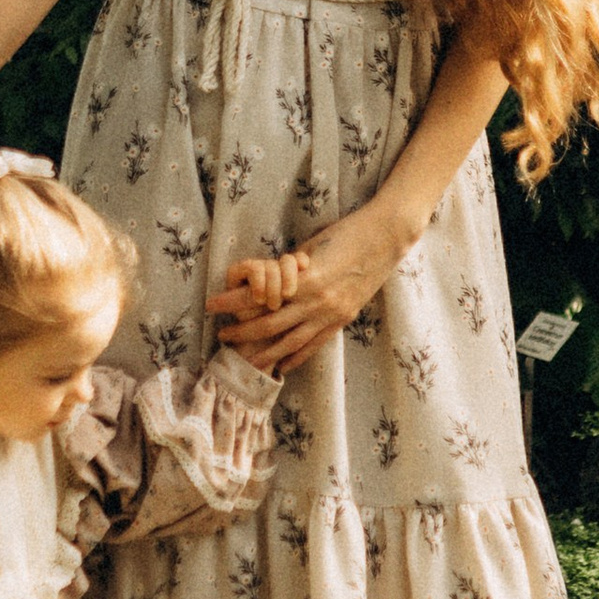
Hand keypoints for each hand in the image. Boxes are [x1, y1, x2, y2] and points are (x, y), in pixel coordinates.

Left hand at [209, 212, 400, 373]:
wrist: (385, 238)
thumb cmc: (345, 234)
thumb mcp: (312, 248)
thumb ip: (292, 270)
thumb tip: (269, 282)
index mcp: (306, 280)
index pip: (260, 297)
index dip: (233, 302)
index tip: (213, 304)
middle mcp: (317, 302)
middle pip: (270, 324)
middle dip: (243, 331)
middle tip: (222, 335)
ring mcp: (332, 314)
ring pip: (290, 341)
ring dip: (265, 351)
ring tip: (246, 358)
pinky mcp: (343, 320)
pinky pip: (315, 344)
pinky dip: (296, 356)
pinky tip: (282, 365)